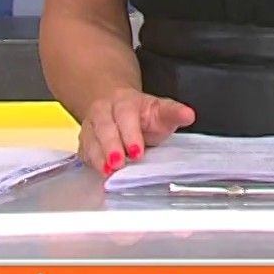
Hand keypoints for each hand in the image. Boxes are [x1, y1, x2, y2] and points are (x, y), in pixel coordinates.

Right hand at [78, 88, 194, 176]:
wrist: (116, 106)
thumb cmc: (142, 114)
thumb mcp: (160, 111)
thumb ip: (173, 113)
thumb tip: (189, 115)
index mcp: (125, 101)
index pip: (125, 115)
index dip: (130, 133)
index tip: (137, 152)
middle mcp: (104, 111)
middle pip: (104, 126)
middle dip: (111, 146)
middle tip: (119, 164)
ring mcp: (91, 125)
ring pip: (90, 139)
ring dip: (98, 156)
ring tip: (107, 171)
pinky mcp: (85, 141)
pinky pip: (84, 150)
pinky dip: (90, 162)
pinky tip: (99, 171)